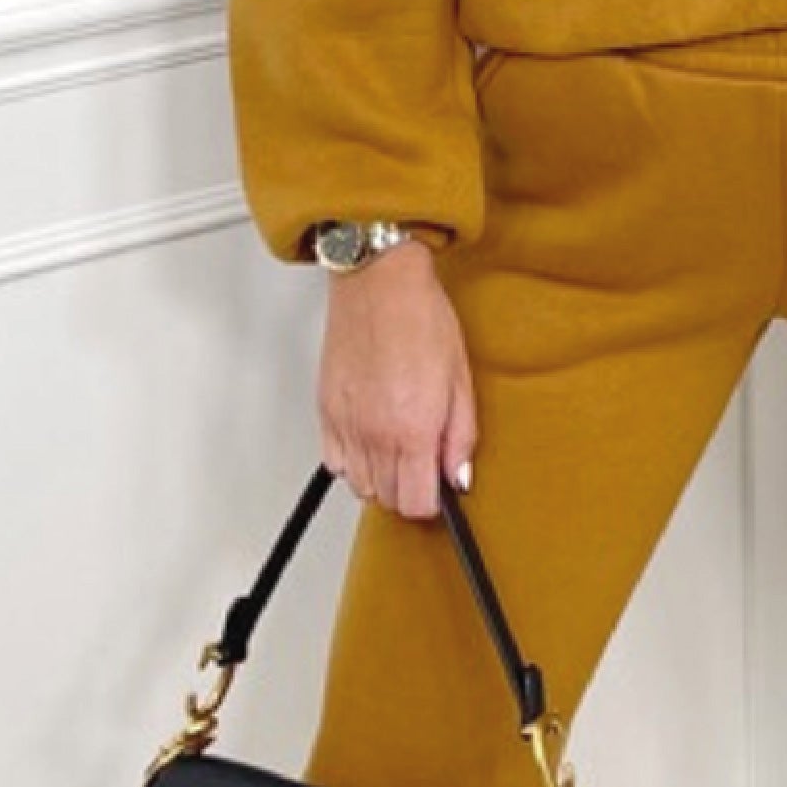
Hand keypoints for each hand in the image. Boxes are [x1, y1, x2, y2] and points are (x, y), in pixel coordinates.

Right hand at [318, 240, 479, 519]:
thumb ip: (460, 436)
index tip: (440, 488)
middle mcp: (374, 433)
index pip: (417, 503)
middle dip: (409, 491)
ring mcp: (346, 425)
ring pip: (360, 486)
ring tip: (398, 451)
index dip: (433, 503)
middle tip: (423, 465)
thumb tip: (460, 477)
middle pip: (388, 499)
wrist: (378, 283)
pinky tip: (370, 442)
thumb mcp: (460, 379)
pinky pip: (334, 463)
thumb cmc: (420, 319)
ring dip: (381, 479)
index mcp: (413, 429)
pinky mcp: (325, 412)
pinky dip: (352, 463)